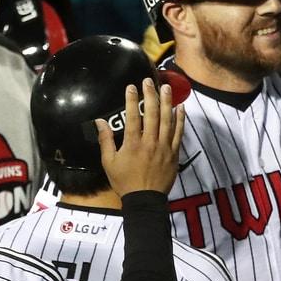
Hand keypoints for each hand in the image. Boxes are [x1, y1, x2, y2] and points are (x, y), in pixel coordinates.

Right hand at [98, 79, 184, 195]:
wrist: (145, 200)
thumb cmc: (125, 182)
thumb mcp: (109, 162)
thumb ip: (105, 140)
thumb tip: (99, 121)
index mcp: (132, 144)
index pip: (133, 116)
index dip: (132, 99)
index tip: (131, 86)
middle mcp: (150, 142)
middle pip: (152, 113)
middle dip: (151, 95)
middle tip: (150, 80)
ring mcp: (164, 147)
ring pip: (167, 120)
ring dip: (167, 102)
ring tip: (167, 87)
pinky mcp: (174, 153)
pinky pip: (179, 133)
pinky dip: (180, 120)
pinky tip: (181, 108)